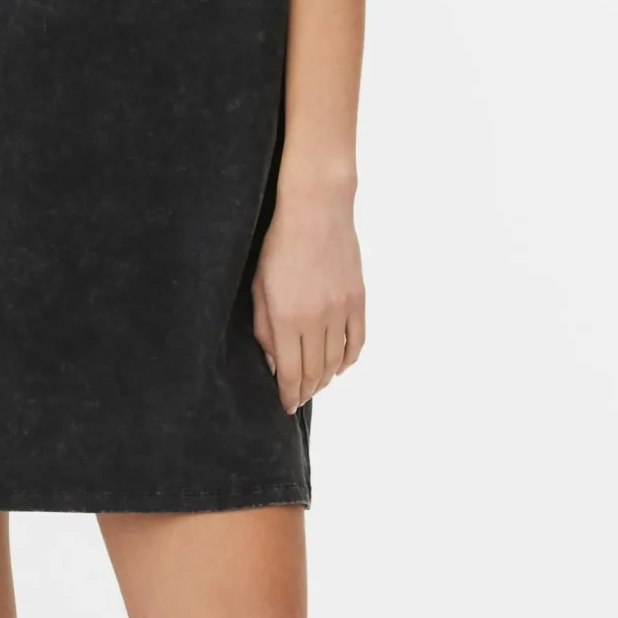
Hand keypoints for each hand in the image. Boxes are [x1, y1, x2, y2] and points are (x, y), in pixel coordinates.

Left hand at [250, 194, 365, 412]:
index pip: (291, 373)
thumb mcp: (258, 289)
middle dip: (305, 391)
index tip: (286, 406)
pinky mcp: (358, 300)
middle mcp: (315, 320)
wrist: (316, 212)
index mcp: (286, 319)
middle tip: (299, 398)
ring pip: (336, 361)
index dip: (289, 395)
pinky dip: (348, 360)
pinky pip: (357, 342)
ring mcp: (340, 311)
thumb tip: (274, 363)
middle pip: (314, 372)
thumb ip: (264, 330)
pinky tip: (338, 366)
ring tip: (315, 385)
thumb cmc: (278, 247)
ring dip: (325, 379)